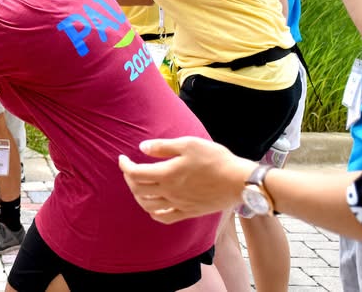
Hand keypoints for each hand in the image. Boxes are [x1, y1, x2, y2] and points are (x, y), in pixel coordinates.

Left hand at [118, 137, 256, 223]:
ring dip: (137, 195)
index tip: (122, 158)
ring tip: (138, 185)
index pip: (135, 173)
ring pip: (148, 205)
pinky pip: (165, 217)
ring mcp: (179, 204)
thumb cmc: (216, 159)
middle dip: (129, 178)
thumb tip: (141, 148)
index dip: (124, 166)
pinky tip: (153, 206)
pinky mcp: (189, 212)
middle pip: (138, 189)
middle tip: (129, 169)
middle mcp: (170, 192)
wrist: (239, 181)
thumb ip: (163, 147)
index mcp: (167, 174)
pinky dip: (153, 212)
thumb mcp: (189, 144)